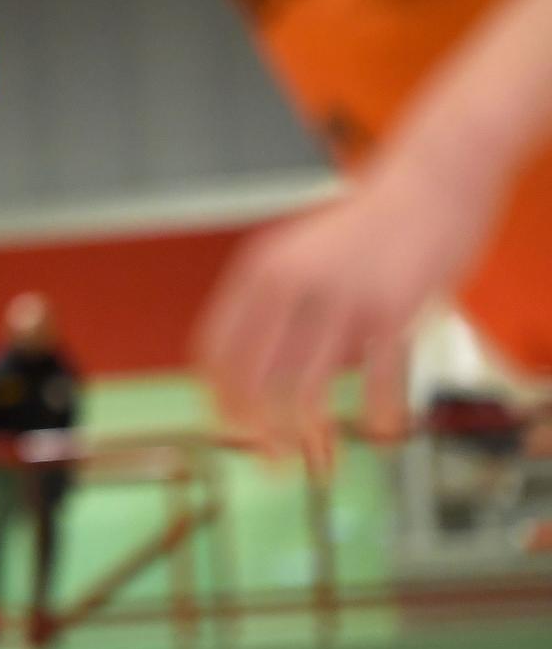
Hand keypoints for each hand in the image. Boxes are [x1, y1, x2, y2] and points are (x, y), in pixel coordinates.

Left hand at [193, 162, 492, 467]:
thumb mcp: (303, 254)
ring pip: (306, 387)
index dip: (215, 393)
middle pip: (252, 374)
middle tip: (264, 465)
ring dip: (305, 436)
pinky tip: (381, 433)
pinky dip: (377, 415)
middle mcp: (292, 283)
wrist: (431, 181)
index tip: (224, 427)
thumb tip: (266, 371)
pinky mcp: (393, 311)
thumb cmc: (366, 226)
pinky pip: (376, 380)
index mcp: (261, 269)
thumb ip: (280, 306)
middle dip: (252, 428)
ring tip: (314, 467)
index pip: (218, 345)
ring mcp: (342, 298)